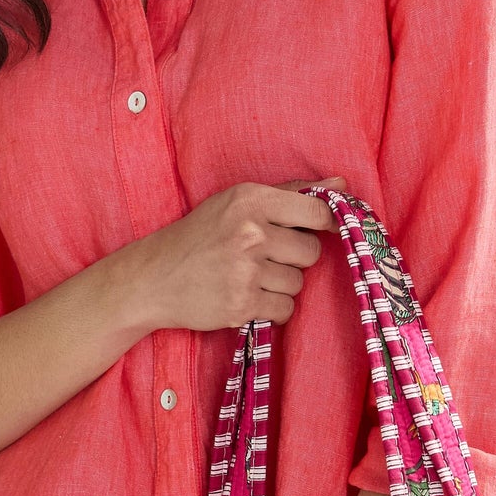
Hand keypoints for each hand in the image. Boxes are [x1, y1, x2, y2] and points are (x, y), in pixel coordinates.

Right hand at [122, 176, 347, 334]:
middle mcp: (250, 233)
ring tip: (250, 278)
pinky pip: (285, 309)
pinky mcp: (242, 304)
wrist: (154, 277)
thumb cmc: (200, 236)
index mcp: (251, 200)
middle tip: (265, 257)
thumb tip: (342, 186)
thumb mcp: (237, 202)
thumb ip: (291, 193)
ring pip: (298, 283)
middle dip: (294, 258)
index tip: (321, 232)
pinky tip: (248, 298)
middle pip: (311, 252)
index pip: (317, 212)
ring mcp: (246, 271)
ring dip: (280, 285)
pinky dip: (272, 309)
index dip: (326, 225)